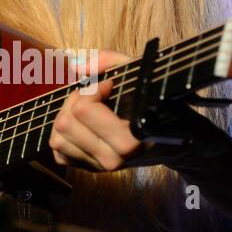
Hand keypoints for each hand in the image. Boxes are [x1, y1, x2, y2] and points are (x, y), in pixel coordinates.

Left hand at [48, 49, 230, 174]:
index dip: (92, 88)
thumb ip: (110, 61)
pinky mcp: (89, 170)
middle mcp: (114, 158)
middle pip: (65, 123)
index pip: (83, 110)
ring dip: (67, 117)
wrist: (174, 143)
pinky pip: (58, 152)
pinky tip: (83, 126)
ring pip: (57, 138)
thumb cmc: (159, 106)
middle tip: (94, 94)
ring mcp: (100, 167)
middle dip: (76, 100)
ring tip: (88, 108)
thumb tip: (78, 67)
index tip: (108, 85)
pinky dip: (65, 137)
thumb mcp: (143, 74)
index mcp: (129, 138)